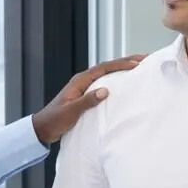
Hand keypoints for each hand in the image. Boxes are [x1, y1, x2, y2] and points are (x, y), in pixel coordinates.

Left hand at [31, 55, 145, 143]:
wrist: (43, 128)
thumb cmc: (55, 120)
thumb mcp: (71, 112)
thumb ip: (87, 101)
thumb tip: (106, 90)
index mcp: (80, 81)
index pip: (104, 68)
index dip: (121, 64)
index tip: (137, 63)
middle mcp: (83, 81)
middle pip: (108, 67)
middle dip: (126, 62)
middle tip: (144, 59)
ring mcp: (85, 87)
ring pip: (108, 74)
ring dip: (123, 69)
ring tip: (139, 67)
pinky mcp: (87, 95)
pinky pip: (105, 83)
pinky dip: (117, 80)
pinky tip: (125, 84)